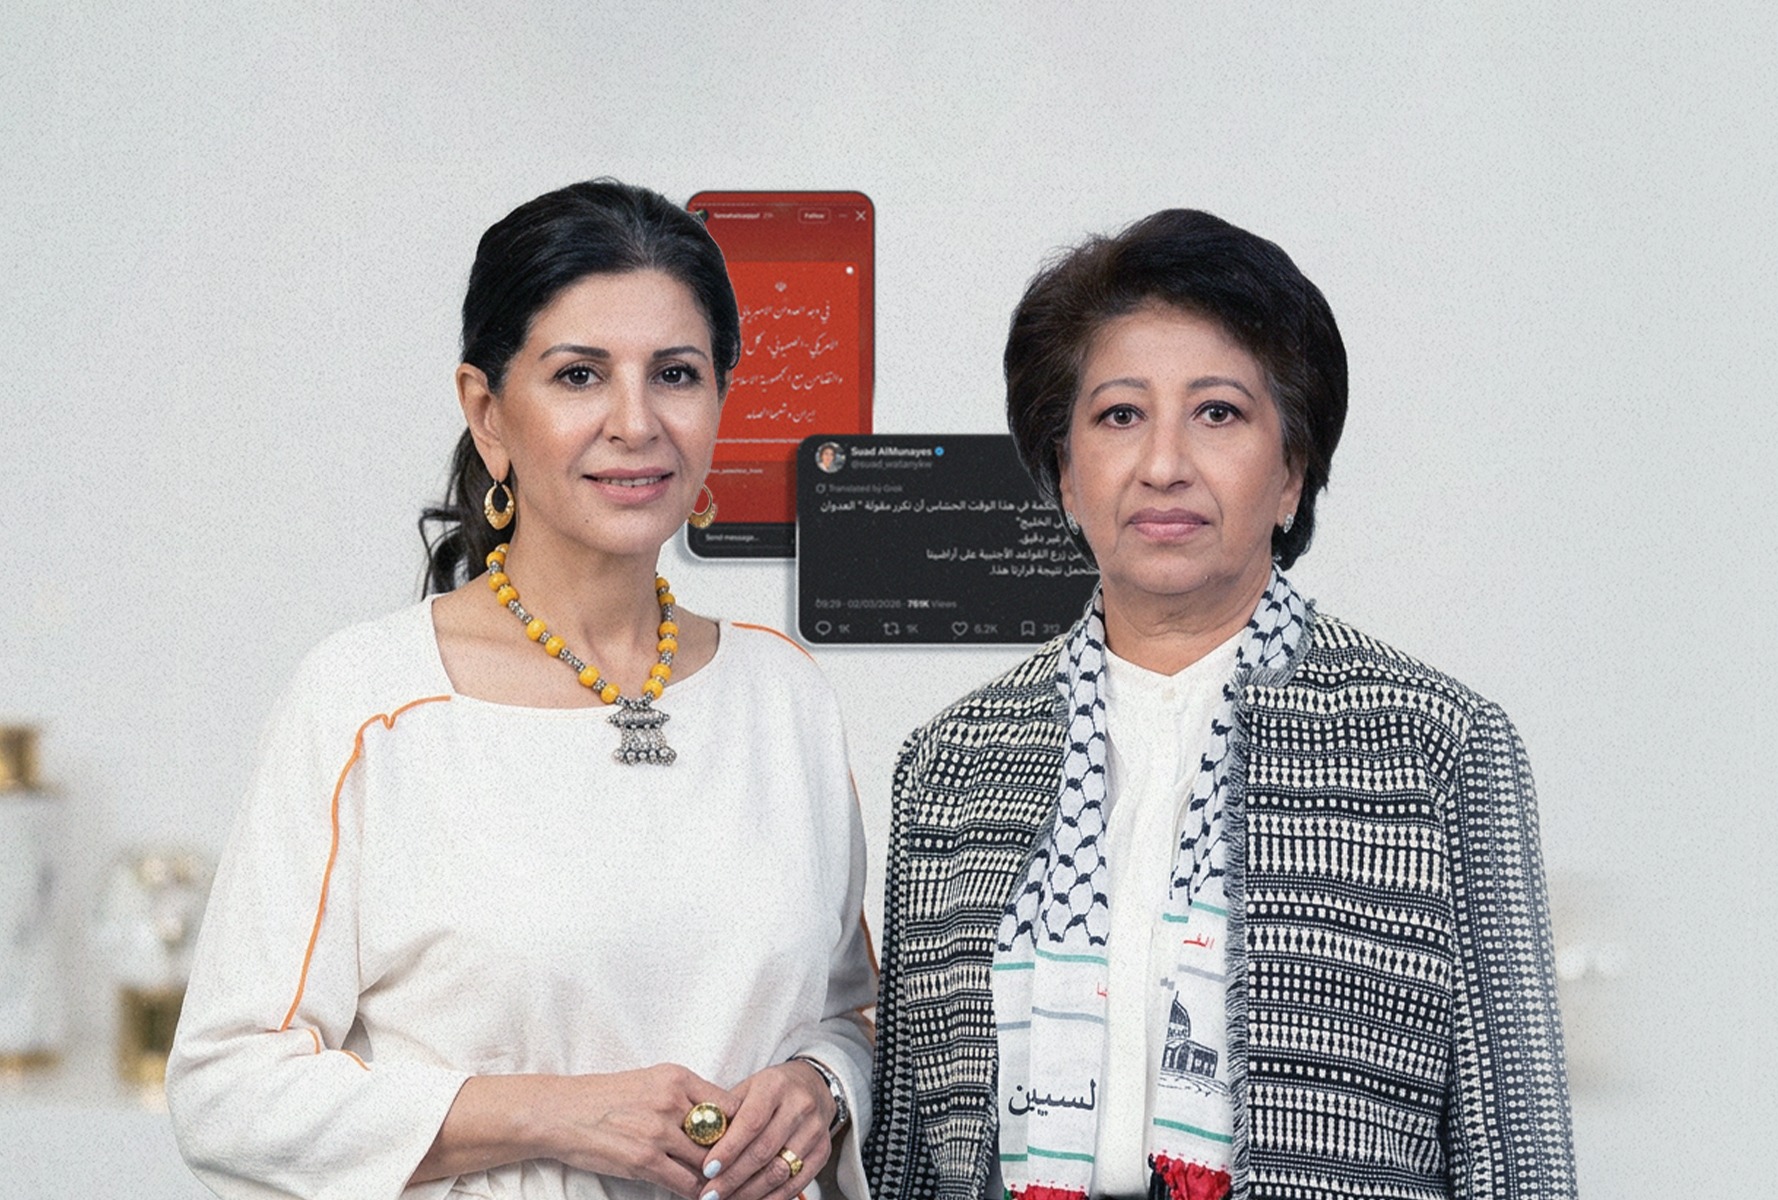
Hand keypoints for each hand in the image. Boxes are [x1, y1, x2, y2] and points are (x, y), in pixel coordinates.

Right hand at [546, 1064, 741, 1198]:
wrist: (560, 1112)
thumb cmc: (606, 1097)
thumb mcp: (651, 1082)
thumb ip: (684, 1097)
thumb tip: (720, 1119)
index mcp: (677, 1077)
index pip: (729, 1104)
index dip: (742, 1127)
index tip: (746, 1142)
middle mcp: (672, 1101)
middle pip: (722, 1135)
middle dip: (732, 1156)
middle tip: (743, 1170)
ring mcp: (658, 1132)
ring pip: (707, 1161)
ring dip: (716, 1177)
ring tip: (724, 1187)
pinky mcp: (643, 1160)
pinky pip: (684, 1182)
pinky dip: (695, 1192)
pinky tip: (700, 1195)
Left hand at [698, 1061, 833, 1199]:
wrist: (812, 1085)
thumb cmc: (770, 1090)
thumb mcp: (746, 1088)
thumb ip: (726, 1114)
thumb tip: (698, 1146)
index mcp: (775, 1086)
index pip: (750, 1122)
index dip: (728, 1149)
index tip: (707, 1170)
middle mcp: (799, 1106)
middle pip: (764, 1151)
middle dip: (733, 1178)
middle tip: (710, 1194)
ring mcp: (815, 1130)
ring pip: (780, 1171)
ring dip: (749, 1193)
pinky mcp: (823, 1151)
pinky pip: (797, 1183)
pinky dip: (772, 1198)